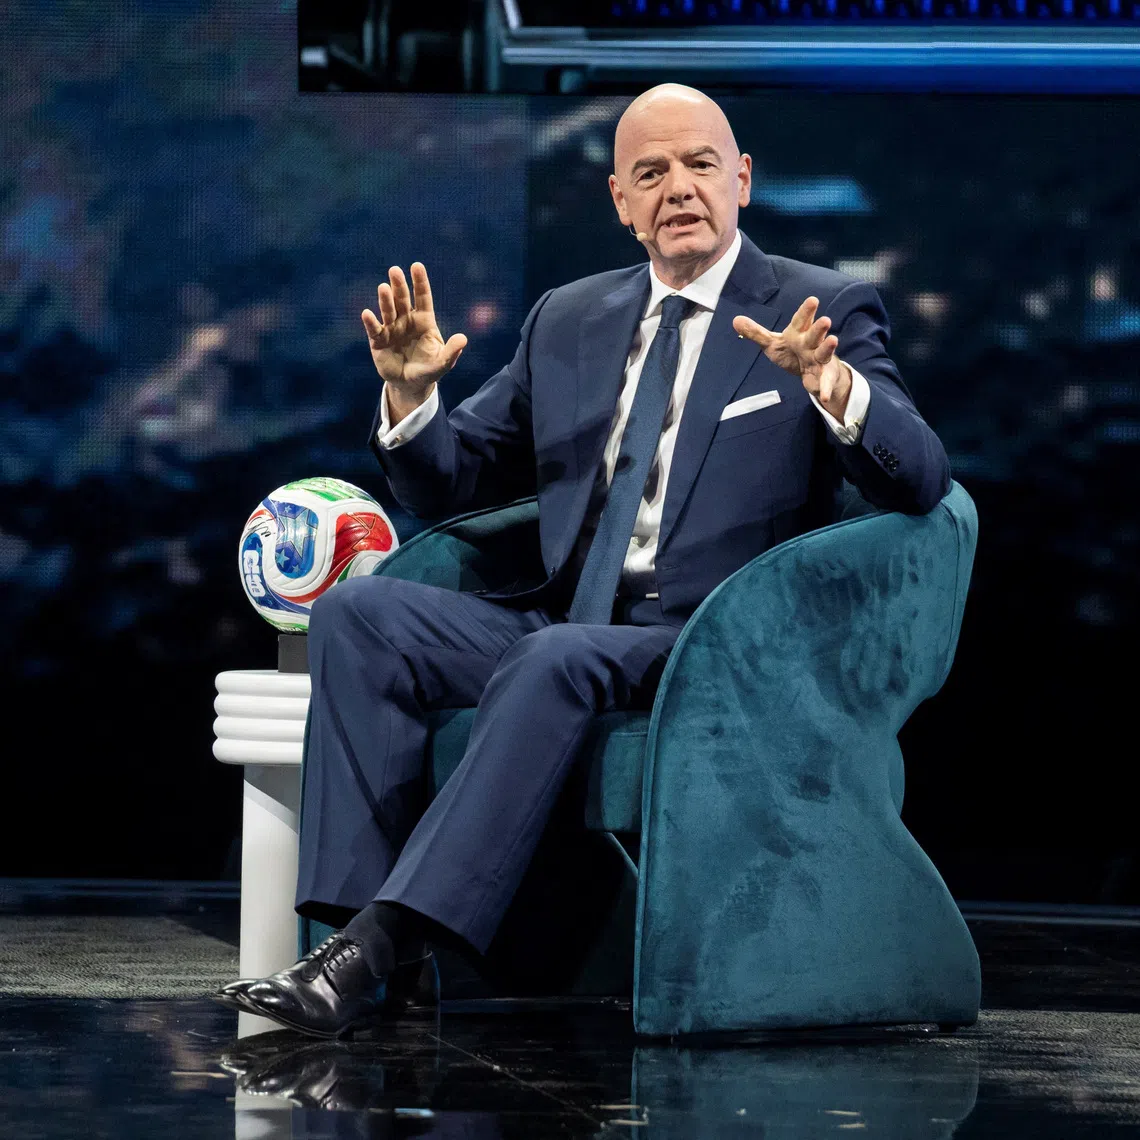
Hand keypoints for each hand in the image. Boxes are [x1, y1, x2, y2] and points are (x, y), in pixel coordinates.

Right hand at [362, 263, 467, 413]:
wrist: (411, 385)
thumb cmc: (429, 370)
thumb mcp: (443, 363)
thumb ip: (452, 352)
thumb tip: (463, 339)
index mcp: (424, 321)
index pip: (422, 297)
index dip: (420, 282)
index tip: (416, 266)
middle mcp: (406, 320)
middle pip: (402, 299)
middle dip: (399, 285)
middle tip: (394, 271)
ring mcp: (391, 329)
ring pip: (388, 310)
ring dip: (385, 299)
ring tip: (383, 287)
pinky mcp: (378, 341)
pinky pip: (374, 329)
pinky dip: (371, 322)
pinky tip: (368, 314)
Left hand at [733, 296, 850, 418]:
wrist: (813, 372)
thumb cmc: (793, 351)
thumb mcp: (773, 343)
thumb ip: (756, 333)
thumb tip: (735, 320)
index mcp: (799, 333)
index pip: (801, 320)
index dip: (806, 311)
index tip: (812, 300)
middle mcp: (811, 343)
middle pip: (814, 334)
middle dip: (819, 328)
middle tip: (825, 320)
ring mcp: (819, 359)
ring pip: (824, 352)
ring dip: (828, 347)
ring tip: (833, 340)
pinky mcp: (823, 376)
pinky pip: (824, 383)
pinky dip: (824, 389)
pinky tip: (824, 397)